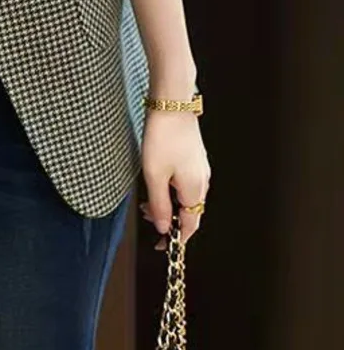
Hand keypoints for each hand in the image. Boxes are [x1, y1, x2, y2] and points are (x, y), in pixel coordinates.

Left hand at [140, 109, 210, 249]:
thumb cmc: (163, 137)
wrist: (172, 104)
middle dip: (169, 218)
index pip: (190, 225)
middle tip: (146, 215)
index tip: (161, 244)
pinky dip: (172, 188)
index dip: (176, 238)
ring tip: (148, 197)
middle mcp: (202, 181)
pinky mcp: (195, 157)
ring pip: (186, 196)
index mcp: (195, 190)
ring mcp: (200, 168)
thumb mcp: (154, 175)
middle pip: (189, 211)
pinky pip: (186, 182)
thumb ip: (159, 205)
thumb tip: (164, 227)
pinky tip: (158, 180)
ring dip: (169, 202)